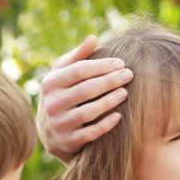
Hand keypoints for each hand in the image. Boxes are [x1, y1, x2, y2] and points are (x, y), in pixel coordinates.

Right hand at [36, 36, 132, 162]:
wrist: (50, 132)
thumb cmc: (62, 94)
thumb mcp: (63, 74)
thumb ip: (78, 57)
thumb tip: (94, 38)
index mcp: (50, 83)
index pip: (79, 70)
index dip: (102, 65)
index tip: (121, 63)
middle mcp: (51, 104)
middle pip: (86, 89)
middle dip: (110, 80)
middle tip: (129, 75)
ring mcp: (58, 124)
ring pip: (88, 111)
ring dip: (110, 101)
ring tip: (126, 92)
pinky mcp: (67, 142)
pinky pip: (90, 133)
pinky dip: (105, 124)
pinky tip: (119, 116)